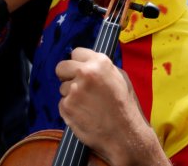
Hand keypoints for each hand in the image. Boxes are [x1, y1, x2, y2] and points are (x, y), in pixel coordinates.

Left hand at [55, 48, 168, 165]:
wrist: (126, 136)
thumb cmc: (126, 108)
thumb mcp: (121, 78)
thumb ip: (102, 68)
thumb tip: (88, 63)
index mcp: (100, 63)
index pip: (77, 52)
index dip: (79, 62)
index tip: (80, 69)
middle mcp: (85, 73)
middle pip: (62, 66)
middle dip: (67, 75)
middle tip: (77, 85)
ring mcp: (74, 90)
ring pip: (62, 87)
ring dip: (71, 95)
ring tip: (89, 105)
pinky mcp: (67, 106)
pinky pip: (63, 103)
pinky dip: (70, 109)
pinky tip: (85, 115)